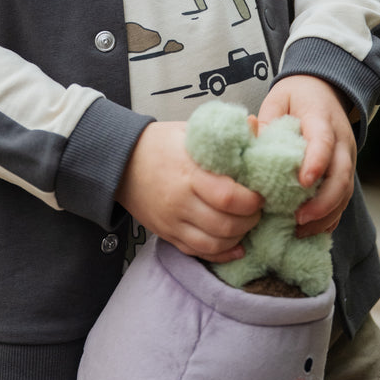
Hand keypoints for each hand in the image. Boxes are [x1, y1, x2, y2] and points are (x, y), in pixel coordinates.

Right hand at [116, 121, 263, 261]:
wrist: (120, 162)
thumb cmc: (158, 144)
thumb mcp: (190, 130)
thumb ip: (224, 133)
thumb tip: (255, 126)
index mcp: (188, 173)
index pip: (227, 196)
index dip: (251, 200)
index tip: (260, 194)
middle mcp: (180, 201)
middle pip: (224, 225)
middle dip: (250, 220)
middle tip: (257, 210)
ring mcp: (172, 221)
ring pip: (213, 244)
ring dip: (238, 238)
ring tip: (245, 223)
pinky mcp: (167, 234)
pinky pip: (198, 252)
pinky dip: (221, 254)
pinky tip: (235, 246)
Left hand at [257, 75, 355, 237]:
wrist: (324, 88)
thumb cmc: (296, 95)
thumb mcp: (278, 99)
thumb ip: (267, 121)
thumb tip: (254, 150)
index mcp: (322, 120)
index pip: (324, 142)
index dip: (316, 162)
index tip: (303, 182)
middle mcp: (342, 142)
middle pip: (341, 176)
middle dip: (323, 202)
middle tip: (298, 219)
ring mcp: (347, 159)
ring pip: (345, 192)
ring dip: (326, 214)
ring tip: (300, 231)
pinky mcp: (345, 172)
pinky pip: (343, 199)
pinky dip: (330, 217)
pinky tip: (312, 231)